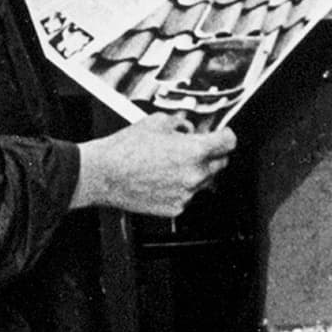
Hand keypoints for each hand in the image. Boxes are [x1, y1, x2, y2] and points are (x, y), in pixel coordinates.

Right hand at [73, 113, 236, 215]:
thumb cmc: (124, 149)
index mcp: (194, 151)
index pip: (229, 142)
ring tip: (171, 164)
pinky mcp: (175, 208)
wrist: (102, 174)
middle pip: (221, 163)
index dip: (226, 135)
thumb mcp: (156, 122)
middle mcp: (195, 174)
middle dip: (212, 154)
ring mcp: (186, 194)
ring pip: (204, 181)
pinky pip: (188, 195)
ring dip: (196, 171)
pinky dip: (181, 187)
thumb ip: (180, 124)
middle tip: (195, 147)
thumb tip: (188, 128)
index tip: (222, 134)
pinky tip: (162, 178)